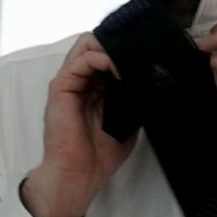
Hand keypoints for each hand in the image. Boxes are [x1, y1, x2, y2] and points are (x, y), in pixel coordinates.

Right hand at [23, 34, 135, 216]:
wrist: (80, 172)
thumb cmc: (101, 152)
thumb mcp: (128, 118)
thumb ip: (134, 96)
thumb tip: (155, 79)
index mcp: (94, 87)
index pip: (106, 54)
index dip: (125, 50)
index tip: (148, 55)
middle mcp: (81, 81)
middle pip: (95, 44)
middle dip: (118, 43)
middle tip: (140, 52)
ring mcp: (69, 82)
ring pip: (86, 45)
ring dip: (112, 48)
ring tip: (131, 60)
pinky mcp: (61, 87)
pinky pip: (80, 61)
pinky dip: (102, 59)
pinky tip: (119, 69)